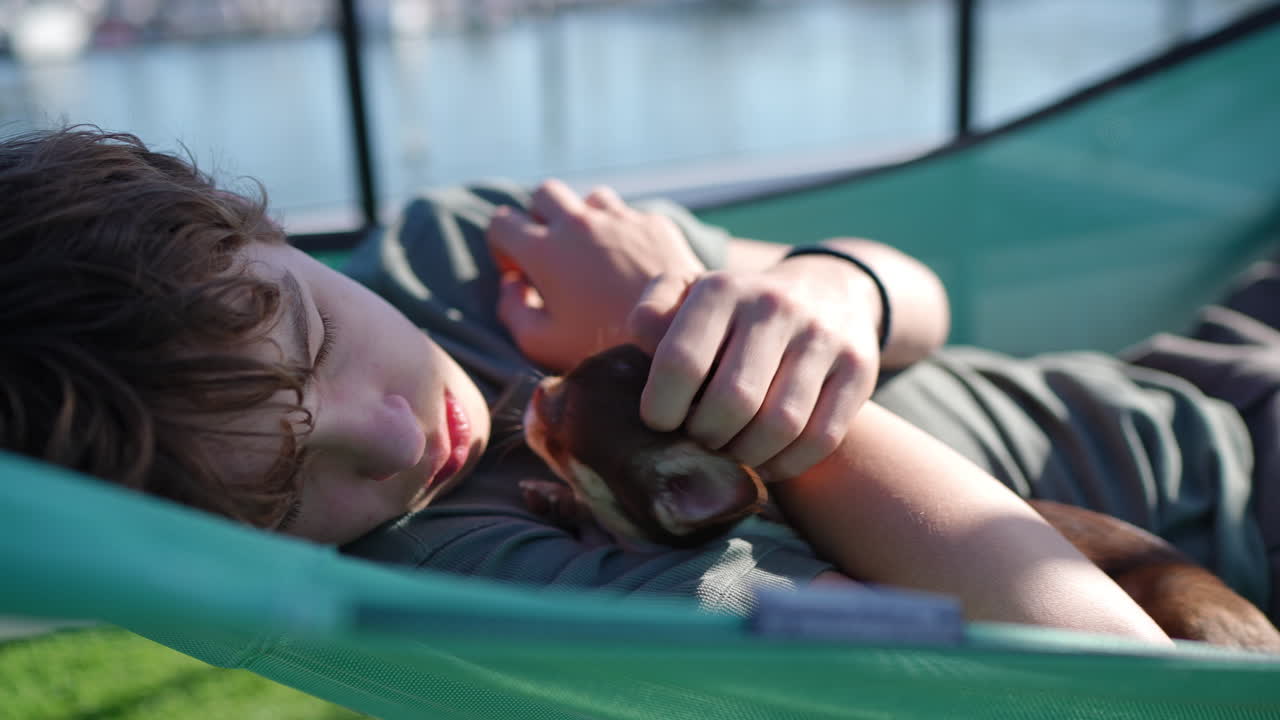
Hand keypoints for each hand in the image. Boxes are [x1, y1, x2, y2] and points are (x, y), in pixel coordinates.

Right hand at [486, 179, 703, 371]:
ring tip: (594, 254)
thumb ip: (512, 311)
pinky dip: (624, 232)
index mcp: (545, 250)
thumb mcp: (541, 343)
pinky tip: (633, 263)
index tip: (519, 272)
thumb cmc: (602, 346)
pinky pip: (631, 215)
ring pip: (591, 198)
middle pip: (544, 193)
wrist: (672, 335)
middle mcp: (580, 223)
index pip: (502, 223)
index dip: (503, 247)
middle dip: (540, 216)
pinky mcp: (656, 224)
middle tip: (552, 252)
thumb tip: (512, 284)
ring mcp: (621, 219)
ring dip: (585, 219)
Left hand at [628, 254, 883, 481]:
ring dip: (746, 454)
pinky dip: (787, 463)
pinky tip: (766, 461)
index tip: (660, 420)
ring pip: (780, 424)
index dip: (663, 407)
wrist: (829, 290)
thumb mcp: (688, 294)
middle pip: (734, 400)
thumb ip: (652, 315)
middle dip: (706, 436)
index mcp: (723, 290)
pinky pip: (821, 438)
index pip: (682, 361)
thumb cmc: (737, 310)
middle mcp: (775, 307)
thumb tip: (643, 344)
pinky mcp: (859, 369)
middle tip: (699, 438)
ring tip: (731, 449)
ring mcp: (823, 337)